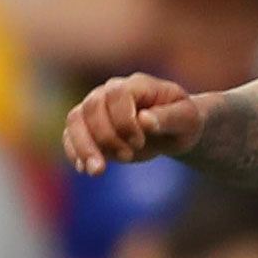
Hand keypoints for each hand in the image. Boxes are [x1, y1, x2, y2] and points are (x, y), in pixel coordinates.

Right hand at [62, 73, 205, 175]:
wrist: (174, 131)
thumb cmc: (183, 121)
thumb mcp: (187, 119)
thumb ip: (168, 117)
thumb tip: (144, 120)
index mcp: (136, 85)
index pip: (116, 93)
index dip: (123, 119)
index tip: (140, 141)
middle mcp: (110, 92)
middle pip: (91, 106)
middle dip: (105, 136)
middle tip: (128, 156)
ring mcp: (97, 109)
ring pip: (74, 120)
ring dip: (83, 147)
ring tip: (97, 172)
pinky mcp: (89, 128)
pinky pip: (70, 136)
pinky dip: (74, 153)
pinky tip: (86, 170)